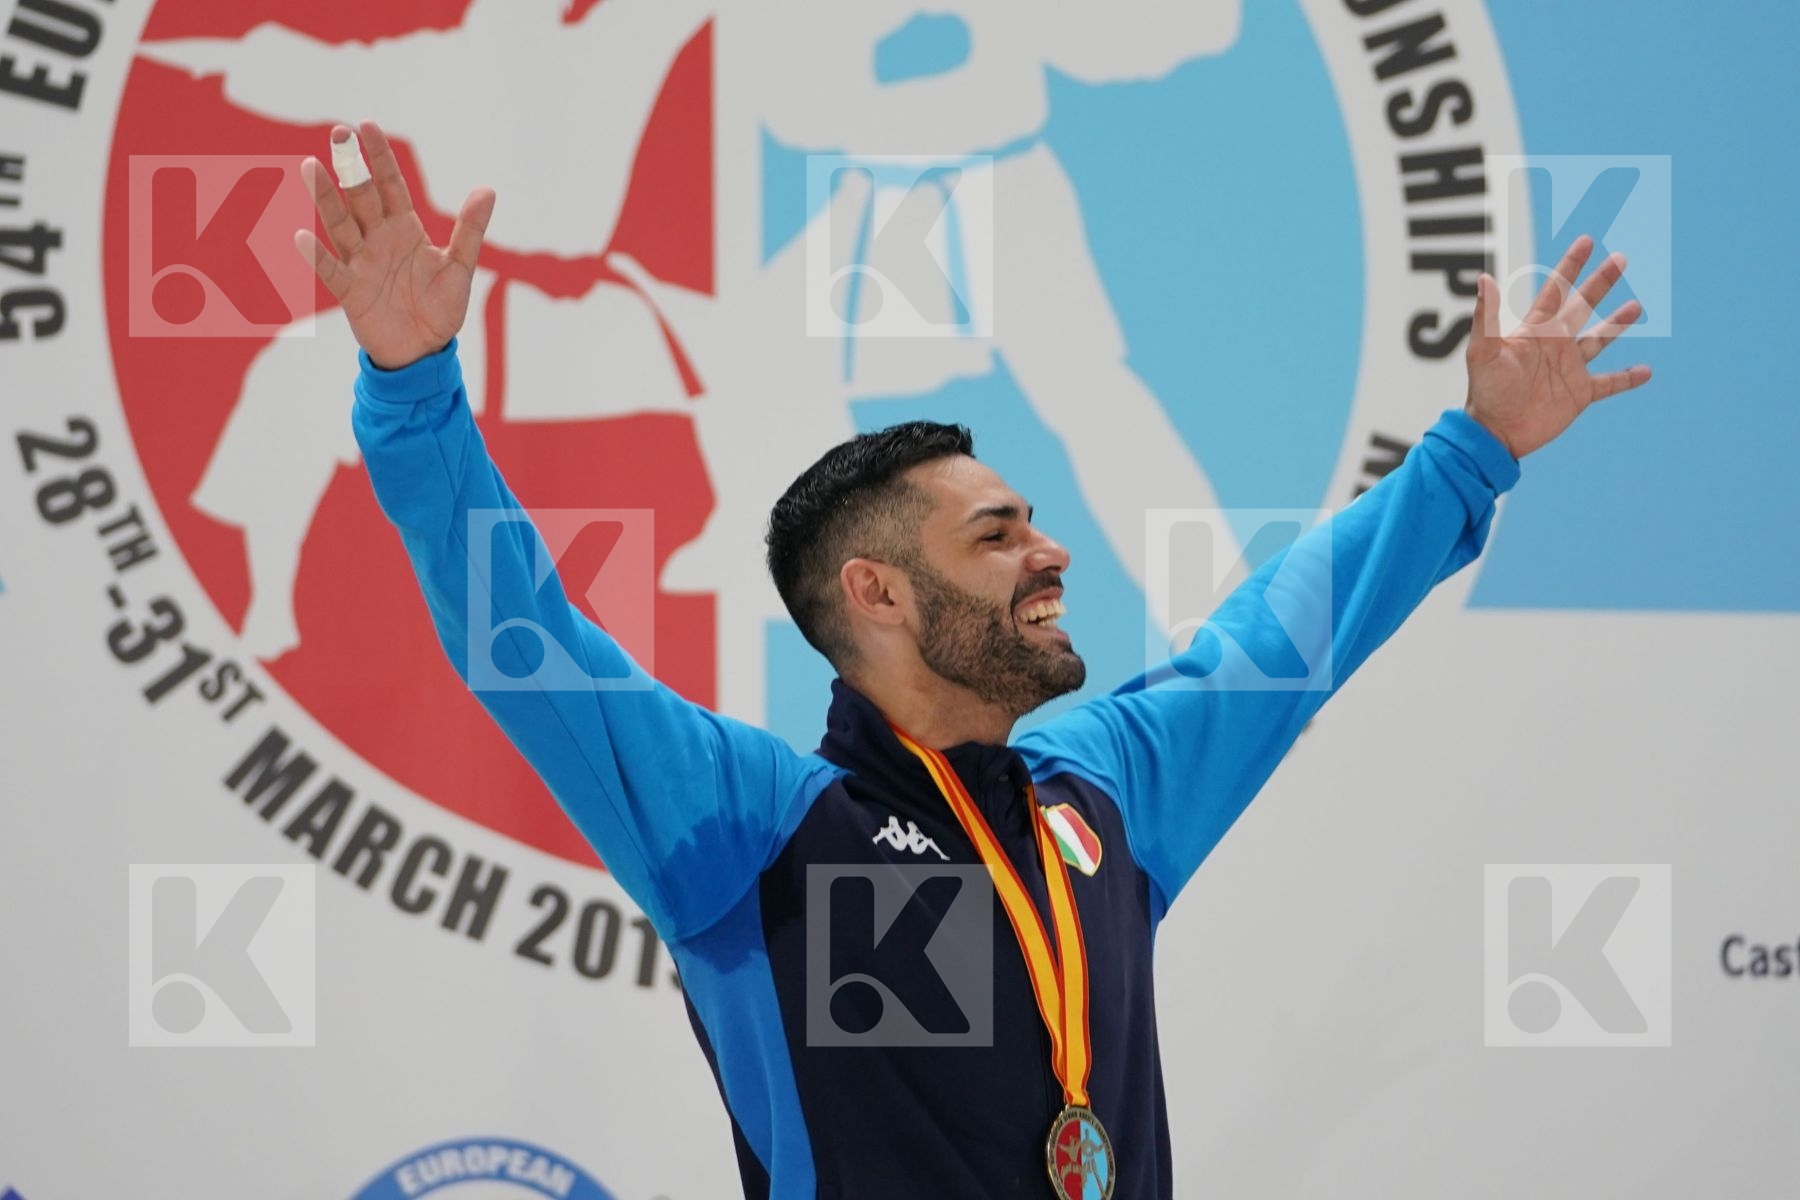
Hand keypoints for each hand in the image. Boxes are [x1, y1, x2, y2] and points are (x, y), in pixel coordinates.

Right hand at [292, 120, 495, 370]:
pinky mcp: (351, 292)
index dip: (379, 157)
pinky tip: (300, 236)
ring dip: (325, 198)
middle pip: (360, 197)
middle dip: (350, 167)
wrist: (425, 352)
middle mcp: (378, 239)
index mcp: (404, 228)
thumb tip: (488, 189)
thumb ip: (469, 229)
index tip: (366, 126)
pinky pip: (331, 270)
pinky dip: (316, 255)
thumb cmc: (440, 308)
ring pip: (339, 224)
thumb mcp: (459, 267)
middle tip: (338, 133)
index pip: (390, 185)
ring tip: (310, 166)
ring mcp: (361, 263)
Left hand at [1465, 235, 1651, 458]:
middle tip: (1621, 258)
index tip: (1587, 241)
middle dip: (1601, 283)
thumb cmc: (1486, 392)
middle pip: (1583, 306)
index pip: (1556, 290)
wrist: (1495, 433)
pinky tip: (1646, 371)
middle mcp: (1555, 344)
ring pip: (1599, 339)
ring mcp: (1569, 368)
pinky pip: (1610, 383)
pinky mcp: (1579, 393)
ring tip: (1636, 307)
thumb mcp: (1483, 352)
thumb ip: (1487, 317)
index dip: (1570, 265)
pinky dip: (1628, 378)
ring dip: (1617, 323)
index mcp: (1535, 331)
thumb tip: (1484, 279)